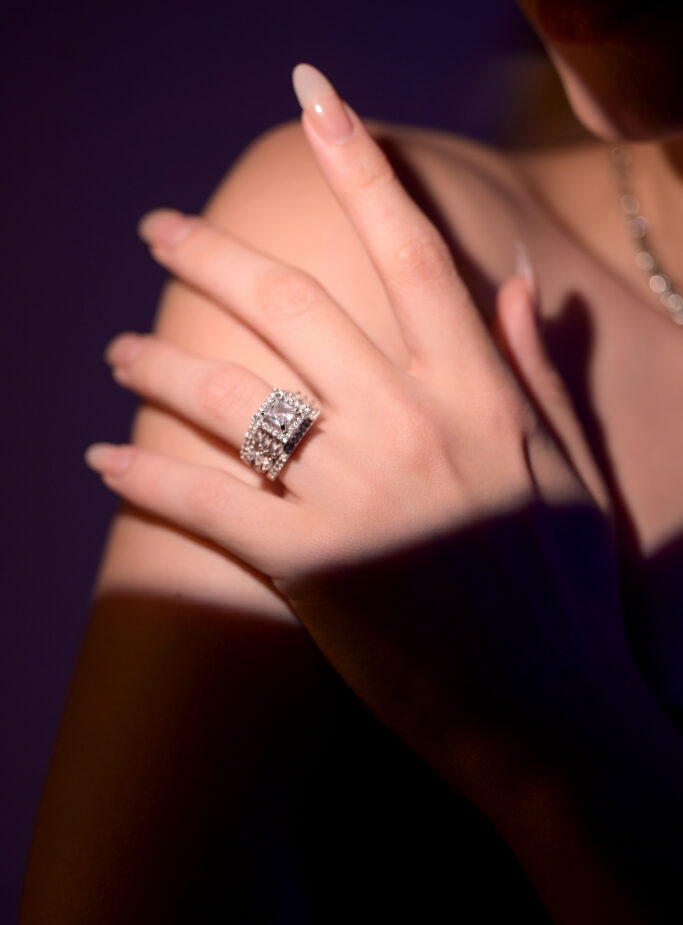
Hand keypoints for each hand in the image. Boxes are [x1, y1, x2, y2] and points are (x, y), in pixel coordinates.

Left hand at [85, 64, 633, 805]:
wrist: (555, 713)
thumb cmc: (568, 596)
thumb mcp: (570, 472)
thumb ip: (533, 374)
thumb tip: (514, 287)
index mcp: (476, 394)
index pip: (410, 252)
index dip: (360, 166)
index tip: (314, 101)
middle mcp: (412, 427)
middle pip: (293, 305)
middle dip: (212, 252)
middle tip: (159, 227)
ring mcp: (360, 498)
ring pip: (232, 399)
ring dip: (159, 362)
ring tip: (116, 348)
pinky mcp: (316, 571)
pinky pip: (209, 508)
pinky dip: (146, 477)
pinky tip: (102, 455)